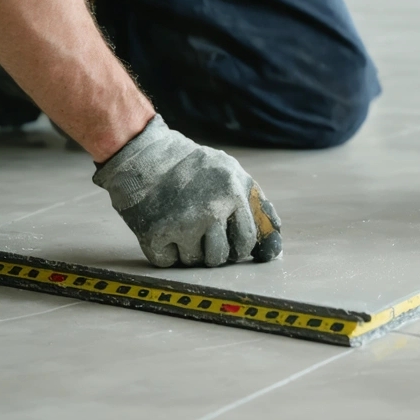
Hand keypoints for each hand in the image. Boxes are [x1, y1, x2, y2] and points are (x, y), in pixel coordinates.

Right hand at [93, 116, 281, 266]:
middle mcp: (211, 211)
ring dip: (190, 251)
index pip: (247, 241)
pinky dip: (166, 251)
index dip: (238, 247)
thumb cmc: (192, 167)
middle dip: (214, 252)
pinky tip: (163, 229)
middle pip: (220, 257)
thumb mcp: (231, 173)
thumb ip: (256, 203)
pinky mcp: (155, 234)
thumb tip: (276, 239)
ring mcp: (182, 225)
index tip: (230, 244)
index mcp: (233, 195)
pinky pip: (168, 262)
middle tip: (201, 233)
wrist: (144, 156)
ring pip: (195, 262)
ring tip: (181, 227)